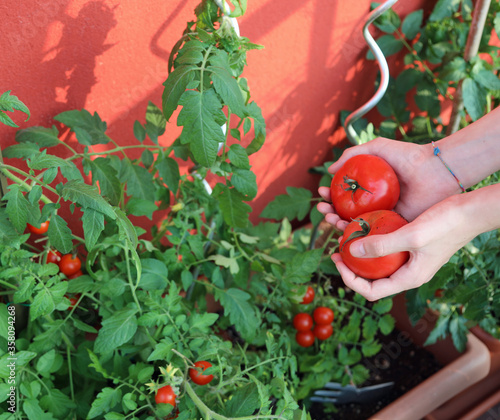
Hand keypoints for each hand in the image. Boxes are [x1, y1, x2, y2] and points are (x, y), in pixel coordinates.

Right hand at [317, 137, 461, 224]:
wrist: (435, 170)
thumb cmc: (408, 156)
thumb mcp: (377, 148)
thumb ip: (352, 154)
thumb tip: (329, 169)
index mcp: (369, 188)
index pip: (343, 194)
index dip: (330, 196)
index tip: (321, 193)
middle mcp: (374, 203)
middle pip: (345, 212)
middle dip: (330, 213)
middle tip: (323, 210)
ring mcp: (384, 216)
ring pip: (356, 226)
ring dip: (339, 225)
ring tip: (332, 220)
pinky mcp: (395, 227)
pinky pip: (374, 235)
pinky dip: (359, 238)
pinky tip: (347, 233)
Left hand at [329, 194, 473, 299]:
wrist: (470, 212)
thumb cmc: (446, 224)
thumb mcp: (411, 235)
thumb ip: (381, 245)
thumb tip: (350, 251)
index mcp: (409, 279)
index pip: (371, 291)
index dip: (349, 280)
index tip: (337, 260)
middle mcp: (408, 274)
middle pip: (372, 281)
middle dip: (351, 268)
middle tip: (335, 250)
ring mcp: (410, 262)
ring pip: (378, 265)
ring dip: (359, 255)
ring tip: (345, 239)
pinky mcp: (411, 248)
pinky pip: (385, 251)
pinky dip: (371, 244)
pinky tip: (362, 229)